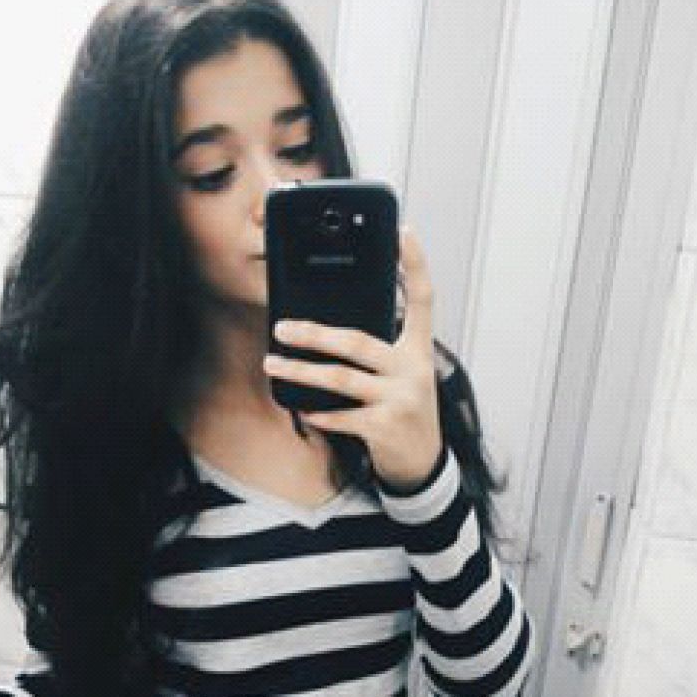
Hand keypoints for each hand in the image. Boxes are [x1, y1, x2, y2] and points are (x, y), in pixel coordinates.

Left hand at [263, 225, 442, 490]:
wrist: (424, 463)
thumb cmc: (404, 410)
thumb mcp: (402, 375)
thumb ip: (379, 352)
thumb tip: (326, 331)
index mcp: (418, 350)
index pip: (423, 299)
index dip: (415, 265)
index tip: (403, 233)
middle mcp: (413, 370)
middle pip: (359, 341)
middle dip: (315, 334)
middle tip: (282, 327)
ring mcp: (401, 398)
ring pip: (342, 378)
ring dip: (302, 372)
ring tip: (273, 364)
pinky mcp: (386, 427)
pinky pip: (343, 416)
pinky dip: (320, 412)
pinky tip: (304, 409)